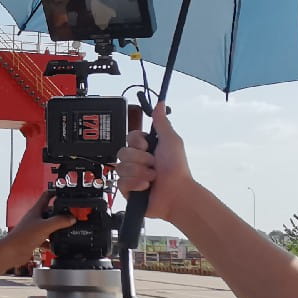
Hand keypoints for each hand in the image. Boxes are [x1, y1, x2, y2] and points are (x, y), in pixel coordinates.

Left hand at [3, 192, 77, 261]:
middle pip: (49, 212)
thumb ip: (59, 221)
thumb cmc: (22, 237)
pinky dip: (51, 242)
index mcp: (36, 210)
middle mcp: (34, 218)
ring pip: (48, 226)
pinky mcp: (33, 239)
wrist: (12, 252)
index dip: (55, 193)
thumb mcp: (45, 226)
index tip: (64, 193)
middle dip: (59, 213)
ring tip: (64, 230)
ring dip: (56, 229)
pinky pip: (45, 239)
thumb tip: (70, 218)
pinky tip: (55, 245)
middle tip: (69, 215)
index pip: (46, 196)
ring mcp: (34, 229)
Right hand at [117, 103, 194, 220]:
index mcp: (145, 149)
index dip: (137, 143)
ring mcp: (131, 176)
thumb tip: (160, 104)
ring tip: (152, 178)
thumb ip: (162, 122)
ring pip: (121, 168)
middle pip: (122, 152)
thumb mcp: (171, 140)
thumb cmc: (176, 168)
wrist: (176, 193)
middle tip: (153, 164)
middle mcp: (137, 162)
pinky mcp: (127, 191)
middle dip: (139, 159)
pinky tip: (146, 186)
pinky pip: (121, 183)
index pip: (129, 138)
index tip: (148, 147)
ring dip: (139, 172)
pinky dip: (136, 184)